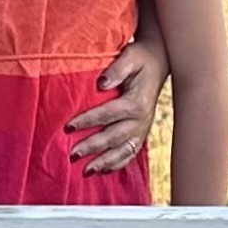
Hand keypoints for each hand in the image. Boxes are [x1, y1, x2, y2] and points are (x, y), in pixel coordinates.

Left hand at [67, 36, 160, 173]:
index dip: (87, 121)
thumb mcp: (130, 56)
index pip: (108, 114)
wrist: (159, 63)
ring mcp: (142, 129)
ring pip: (123, 151)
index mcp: (136, 102)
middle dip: (92, 147)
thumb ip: (117, 69)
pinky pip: (130, 153)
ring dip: (104, 162)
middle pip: (113, 137)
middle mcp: (141, 120)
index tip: (68, 127)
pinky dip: (117, 164)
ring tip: (86, 171)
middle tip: (72, 154)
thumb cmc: (141, 59)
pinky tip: (103, 171)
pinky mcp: (141, 134)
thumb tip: (102, 83)